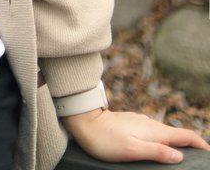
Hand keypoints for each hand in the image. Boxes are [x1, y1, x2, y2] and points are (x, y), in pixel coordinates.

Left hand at [63, 108, 209, 163]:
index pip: (185, 135)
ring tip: (183, 157)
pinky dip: (163, 141)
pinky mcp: (133, 125)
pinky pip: (154, 133)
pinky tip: (159, 149)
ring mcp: (142, 123)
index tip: (209, 153)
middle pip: (177, 134)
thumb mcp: (132, 150)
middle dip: (192, 145)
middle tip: (200, 159)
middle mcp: (151, 124)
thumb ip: (156, 151)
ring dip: (177, 143)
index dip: (200, 144)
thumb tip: (179, 156)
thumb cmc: (106, 140)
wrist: (85, 123)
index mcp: (154, 131)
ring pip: (165, 133)